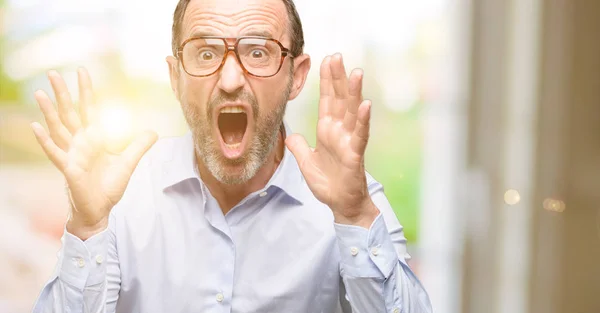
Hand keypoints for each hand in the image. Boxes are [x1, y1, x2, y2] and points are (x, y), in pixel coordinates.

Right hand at [31, 68, 157, 239]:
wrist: (99, 211)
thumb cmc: (108, 187)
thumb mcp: (128, 163)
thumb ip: (139, 146)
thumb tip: (154, 131)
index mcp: (93, 138)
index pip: (88, 109)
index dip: (85, 91)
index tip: (82, 70)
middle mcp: (79, 143)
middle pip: (69, 113)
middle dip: (62, 94)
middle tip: (52, 72)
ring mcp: (71, 155)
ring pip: (58, 129)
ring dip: (49, 111)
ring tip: (39, 93)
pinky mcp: (68, 169)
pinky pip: (55, 153)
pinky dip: (45, 141)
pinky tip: (36, 126)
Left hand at [286, 54, 378, 227]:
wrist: (341, 205)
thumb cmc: (328, 184)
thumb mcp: (306, 164)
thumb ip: (298, 148)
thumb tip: (290, 135)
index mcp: (327, 130)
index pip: (327, 100)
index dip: (326, 81)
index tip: (326, 60)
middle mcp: (339, 131)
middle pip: (339, 99)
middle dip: (338, 78)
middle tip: (337, 56)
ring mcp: (349, 141)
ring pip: (352, 112)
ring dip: (354, 93)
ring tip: (356, 72)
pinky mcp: (355, 154)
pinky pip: (360, 135)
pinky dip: (362, 120)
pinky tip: (365, 105)